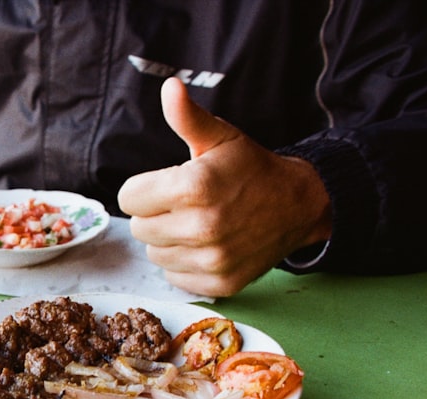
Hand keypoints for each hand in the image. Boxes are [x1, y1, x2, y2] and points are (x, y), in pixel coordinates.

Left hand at [118, 78, 331, 296]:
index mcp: (194, 187)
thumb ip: (188, 117)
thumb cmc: (250, 168)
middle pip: (138, 228)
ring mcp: (212, 259)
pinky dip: (184, 264)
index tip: (167, 184)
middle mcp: (202, 227)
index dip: (144, 189)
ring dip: (168, 240)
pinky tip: (206, 245)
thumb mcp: (220, 137)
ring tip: (197, 223)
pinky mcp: (220, 283)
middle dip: (155, 214)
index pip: (128, 199)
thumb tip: (170, 87)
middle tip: (185, 204)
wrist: (298, 205)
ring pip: (154, 254)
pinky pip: (174, 277)